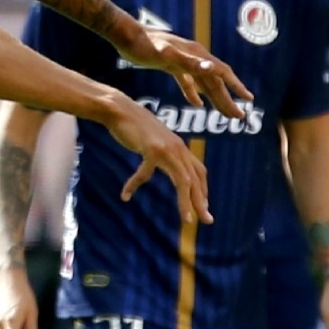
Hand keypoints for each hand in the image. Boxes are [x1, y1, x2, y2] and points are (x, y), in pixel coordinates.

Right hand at [102, 98, 210, 227]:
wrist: (120, 109)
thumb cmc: (134, 126)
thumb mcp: (154, 141)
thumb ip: (162, 152)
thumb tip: (164, 164)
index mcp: (180, 147)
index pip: (199, 171)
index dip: (203, 190)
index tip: (204, 207)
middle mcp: (178, 148)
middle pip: (195, 179)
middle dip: (202, 201)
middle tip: (208, 220)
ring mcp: (166, 148)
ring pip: (183, 180)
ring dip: (186, 202)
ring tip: (187, 220)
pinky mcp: (152, 149)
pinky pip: (145, 173)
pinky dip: (134, 184)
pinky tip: (125, 194)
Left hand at [124, 29, 252, 118]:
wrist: (125, 35)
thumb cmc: (145, 45)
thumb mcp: (167, 55)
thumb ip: (189, 62)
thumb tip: (212, 68)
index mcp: (197, 55)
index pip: (222, 73)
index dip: (236, 87)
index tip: (248, 100)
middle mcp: (194, 57)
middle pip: (215, 81)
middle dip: (228, 99)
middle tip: (239, 117)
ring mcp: (183, 61)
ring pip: (204, 83)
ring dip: (215, 98)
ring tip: (225, 113)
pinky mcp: (171, 65)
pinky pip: (188, 82)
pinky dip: (193, 93)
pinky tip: (197, 104)